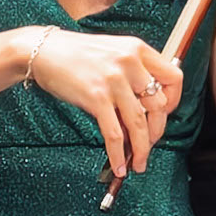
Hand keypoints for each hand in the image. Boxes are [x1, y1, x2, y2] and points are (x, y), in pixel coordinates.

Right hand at [22, 25, 182, 182]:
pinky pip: (115, 134)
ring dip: (142, 149)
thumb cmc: (76, 54)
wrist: (42, 50)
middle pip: (159, 105)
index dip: (174, 101)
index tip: (164, 114)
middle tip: (149, 144)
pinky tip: (118, 165)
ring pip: (139, 124)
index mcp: (138, 49)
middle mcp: (130, 62)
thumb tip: (149, 108)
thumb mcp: (114, 52)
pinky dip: (118, 154)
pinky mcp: (96, 97)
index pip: (174, 78)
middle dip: (156, 131)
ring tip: (139, 164)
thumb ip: (134, 71)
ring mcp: (113, 80)